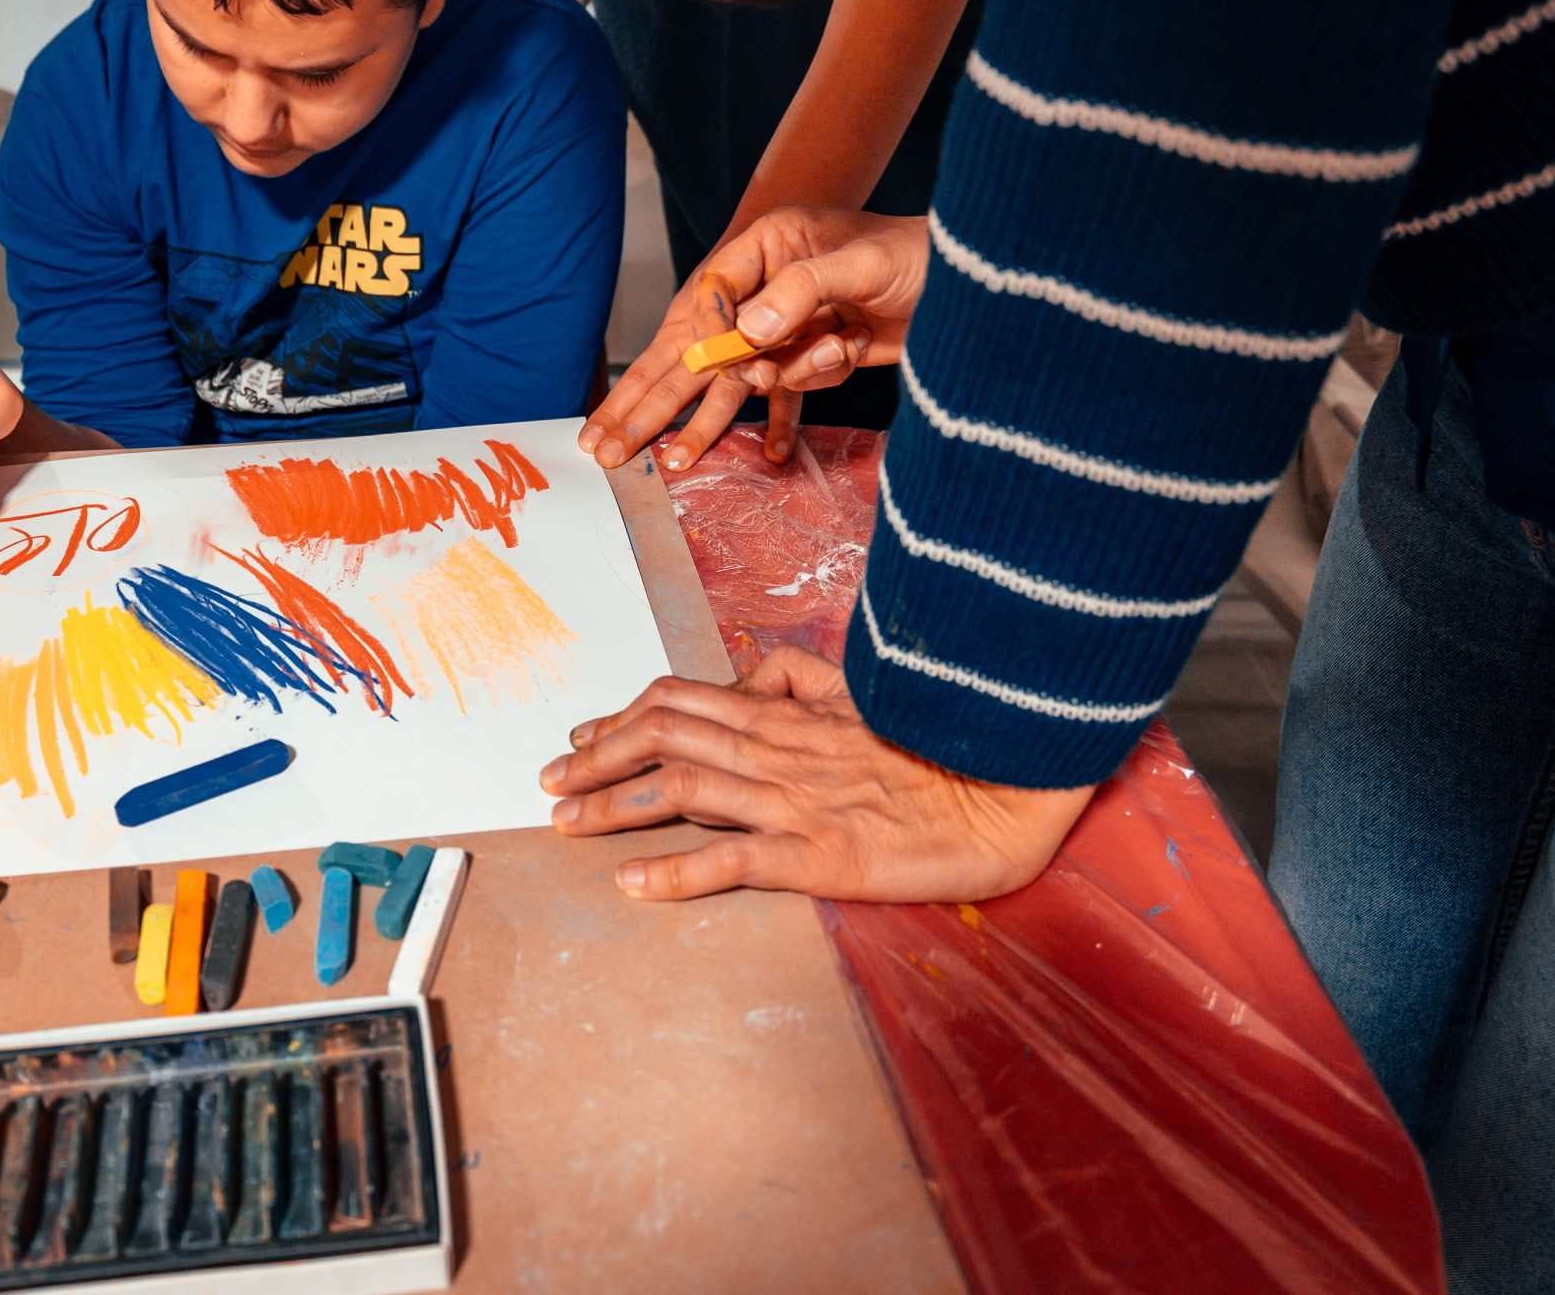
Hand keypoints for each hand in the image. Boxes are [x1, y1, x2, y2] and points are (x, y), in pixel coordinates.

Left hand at [540, 646, 1093, 902]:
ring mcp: (795, 802)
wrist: (1008, 791)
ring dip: (611, 806)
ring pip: (682, 791)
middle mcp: (779, 750)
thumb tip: (755, 671)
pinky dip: (674, 872)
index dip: (620, 718)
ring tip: (563, 824)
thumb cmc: (941, 743)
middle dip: (593, 760)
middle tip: (547, 784)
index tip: (580, 739)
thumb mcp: (867, 694)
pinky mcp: (819, 855)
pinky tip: (631, 883)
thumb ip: (805, 677)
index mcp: (788, 713)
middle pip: (662, 739)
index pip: (681, 701)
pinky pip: (732, 862)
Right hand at [579, 209, 926, 471]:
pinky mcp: (818, 354)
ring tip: (670, 460)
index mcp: (767, 246)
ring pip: (740, 379)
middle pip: (697, 348)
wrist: (975, 280)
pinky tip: (769, 454)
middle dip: (651, 399)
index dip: (696, 338)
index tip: (700, 369)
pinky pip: (787, 395)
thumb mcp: (859, 263)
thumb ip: (800, 292)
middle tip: (601, 441)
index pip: (709, 295)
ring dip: (718, 417)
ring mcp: (791, 325)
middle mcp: (768, 287)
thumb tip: (747, 335)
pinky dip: (781, 423)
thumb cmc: (917, 252)